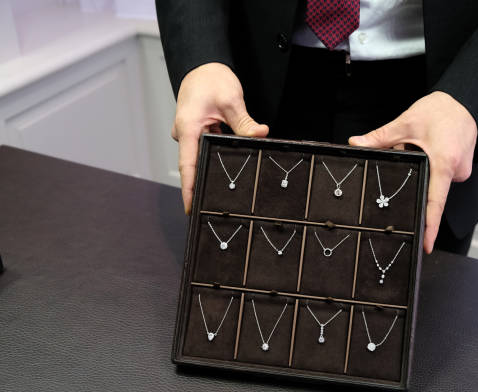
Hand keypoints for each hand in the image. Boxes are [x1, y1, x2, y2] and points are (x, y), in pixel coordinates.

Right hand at [172, 63, 268, 213]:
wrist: (202, 65)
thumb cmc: (211, 79)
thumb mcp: (231, 100)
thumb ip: (244, 122)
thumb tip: (260, 134)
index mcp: (188, 127)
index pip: (188, 165)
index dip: (189, 189)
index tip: (190, 208)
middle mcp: (185, 133)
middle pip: (196, 164)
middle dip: (207, 179)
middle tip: (220, 199)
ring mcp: (190, 133)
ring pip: (204, 154)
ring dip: (216, 160)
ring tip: (232, 172)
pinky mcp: (197, 131)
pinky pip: (207, 145)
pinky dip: (218, 149)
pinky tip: (230, 153)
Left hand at [349, 91, 476, 253]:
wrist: (467, 100)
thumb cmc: (441, 110)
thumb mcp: (406, 122)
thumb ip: (380, 137)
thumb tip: (357, 144)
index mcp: (444, 163)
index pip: (434, 202)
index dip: (429, 226)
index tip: (426, 245)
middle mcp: (455, 171)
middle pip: (429, 189)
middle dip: (414, 180)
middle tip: (410, 152)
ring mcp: (461, 171)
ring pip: (432, 179)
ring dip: (422, 167)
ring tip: (421, 143)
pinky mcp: (460, 168)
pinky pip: (440, 173)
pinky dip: (430, 164)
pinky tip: (429, 146)